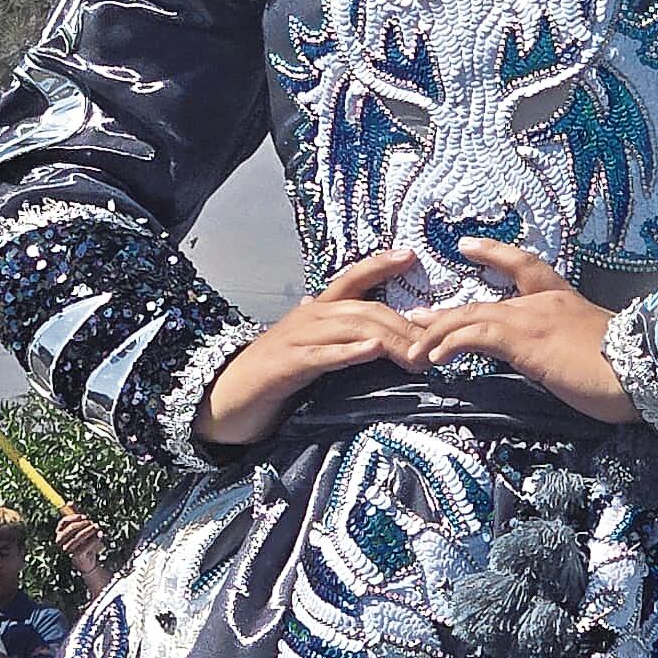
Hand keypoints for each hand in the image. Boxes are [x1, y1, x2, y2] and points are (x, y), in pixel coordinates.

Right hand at [53, 512, 111, 589]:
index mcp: (60, 532)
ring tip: (97, 527)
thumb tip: (68, 502)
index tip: (84, 516)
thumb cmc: (82, 541)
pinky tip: (99, 535)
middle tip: (92, 522)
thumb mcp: (79, 527)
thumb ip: (75, 516)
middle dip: (82, 524)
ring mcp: (67, 549)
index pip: (64, 522)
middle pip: (70, 529)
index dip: (74, 517)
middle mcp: (60, 541)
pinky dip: (93, 540)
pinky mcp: (75, 557)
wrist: (86, 560)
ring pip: (77, 538)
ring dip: (88, 531)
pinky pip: (84, 547)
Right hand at [200, 251, 427, 447]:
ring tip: (417, 353)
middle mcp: (307, 317)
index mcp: (314, 312)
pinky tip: (372, 351)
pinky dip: (350, 352)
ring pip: (349, 328)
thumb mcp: (307, 352)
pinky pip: (322, 355)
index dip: (380, 265)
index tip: (411, 255)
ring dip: (388, 339)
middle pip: (363, 309)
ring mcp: (295, 339)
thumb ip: (333, 340)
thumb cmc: (271, 378)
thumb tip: (366, 336)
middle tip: (434, 344)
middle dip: (403, 324)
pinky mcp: (286, 366)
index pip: (351, 280)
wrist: (223, 402)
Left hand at [404, 242, 630, 423]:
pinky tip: (435, 355)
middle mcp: (544, 303)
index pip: (525, 265)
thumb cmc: (630, 367)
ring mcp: (533, 319)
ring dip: (439, 332)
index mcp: (563, 300)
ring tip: (416, 346)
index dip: (494, 253)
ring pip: (472, 316)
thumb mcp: (594, 350)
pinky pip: (476, 336)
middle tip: (417, 318)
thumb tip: (552, 361)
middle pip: (484, 300)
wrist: (646, 369)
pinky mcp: (525, 340)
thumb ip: (569, 347)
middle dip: (447, 312)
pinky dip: (451, 343)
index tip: (467, 246)